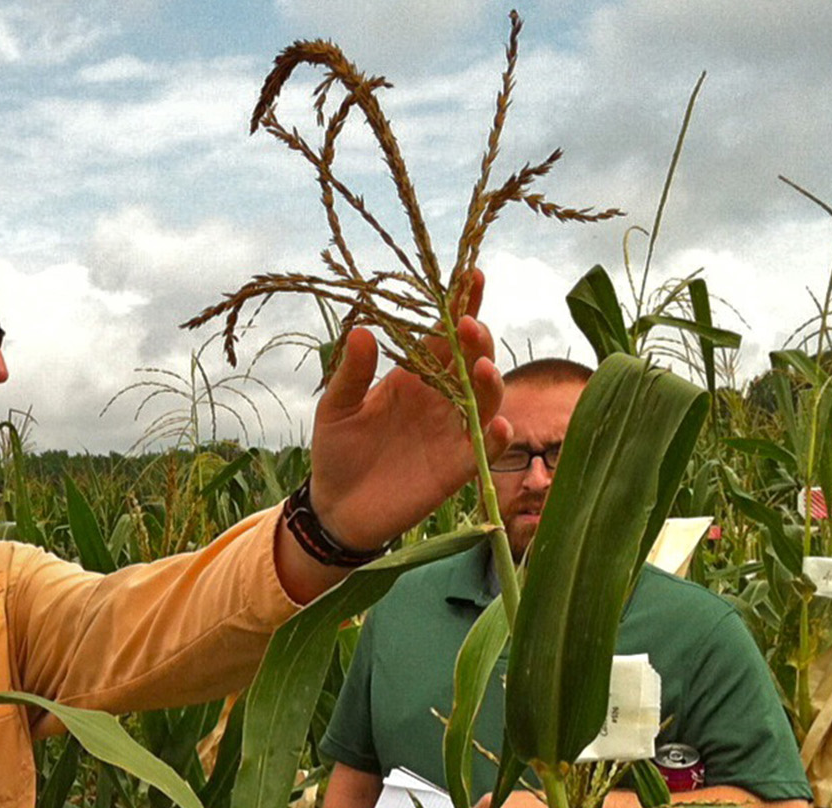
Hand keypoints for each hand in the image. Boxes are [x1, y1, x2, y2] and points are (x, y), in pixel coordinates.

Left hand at [308, 271, 509, 549]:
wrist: (336, 508)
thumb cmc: (336, 451)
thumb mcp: (335, 408)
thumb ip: (351, 373)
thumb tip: (362, 330)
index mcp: (411, 376)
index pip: (442, 335)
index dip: (461, 306)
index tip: (473, 275)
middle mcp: (439, 399)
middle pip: (471, 361)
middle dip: (475, 340)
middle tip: (467, 324)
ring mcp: (451, 432)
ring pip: (486, 400)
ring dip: (491, 382)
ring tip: (482, 366)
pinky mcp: (457, 468)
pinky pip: (484, 449)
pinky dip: (495, 436)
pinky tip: (496, 424)